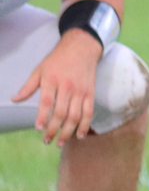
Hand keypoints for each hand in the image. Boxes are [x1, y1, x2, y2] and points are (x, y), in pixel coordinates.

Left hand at [14, 29, 102, 145]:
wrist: (82, 48)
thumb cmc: (58, 59)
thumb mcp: (40, 70)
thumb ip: (28, 86)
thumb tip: (14, 99)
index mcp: (53, 80)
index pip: (47, 102)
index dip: (42, 116)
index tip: (38, 128)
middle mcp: (68, 87)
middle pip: (61, 112)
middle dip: (54, 129)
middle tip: (46, 141)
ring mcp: (81, 91)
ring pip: (75, 115)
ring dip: (68, 131)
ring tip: (60, 142)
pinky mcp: (90, 93)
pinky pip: (89, 112)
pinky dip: (85, 125)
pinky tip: (80, 135)